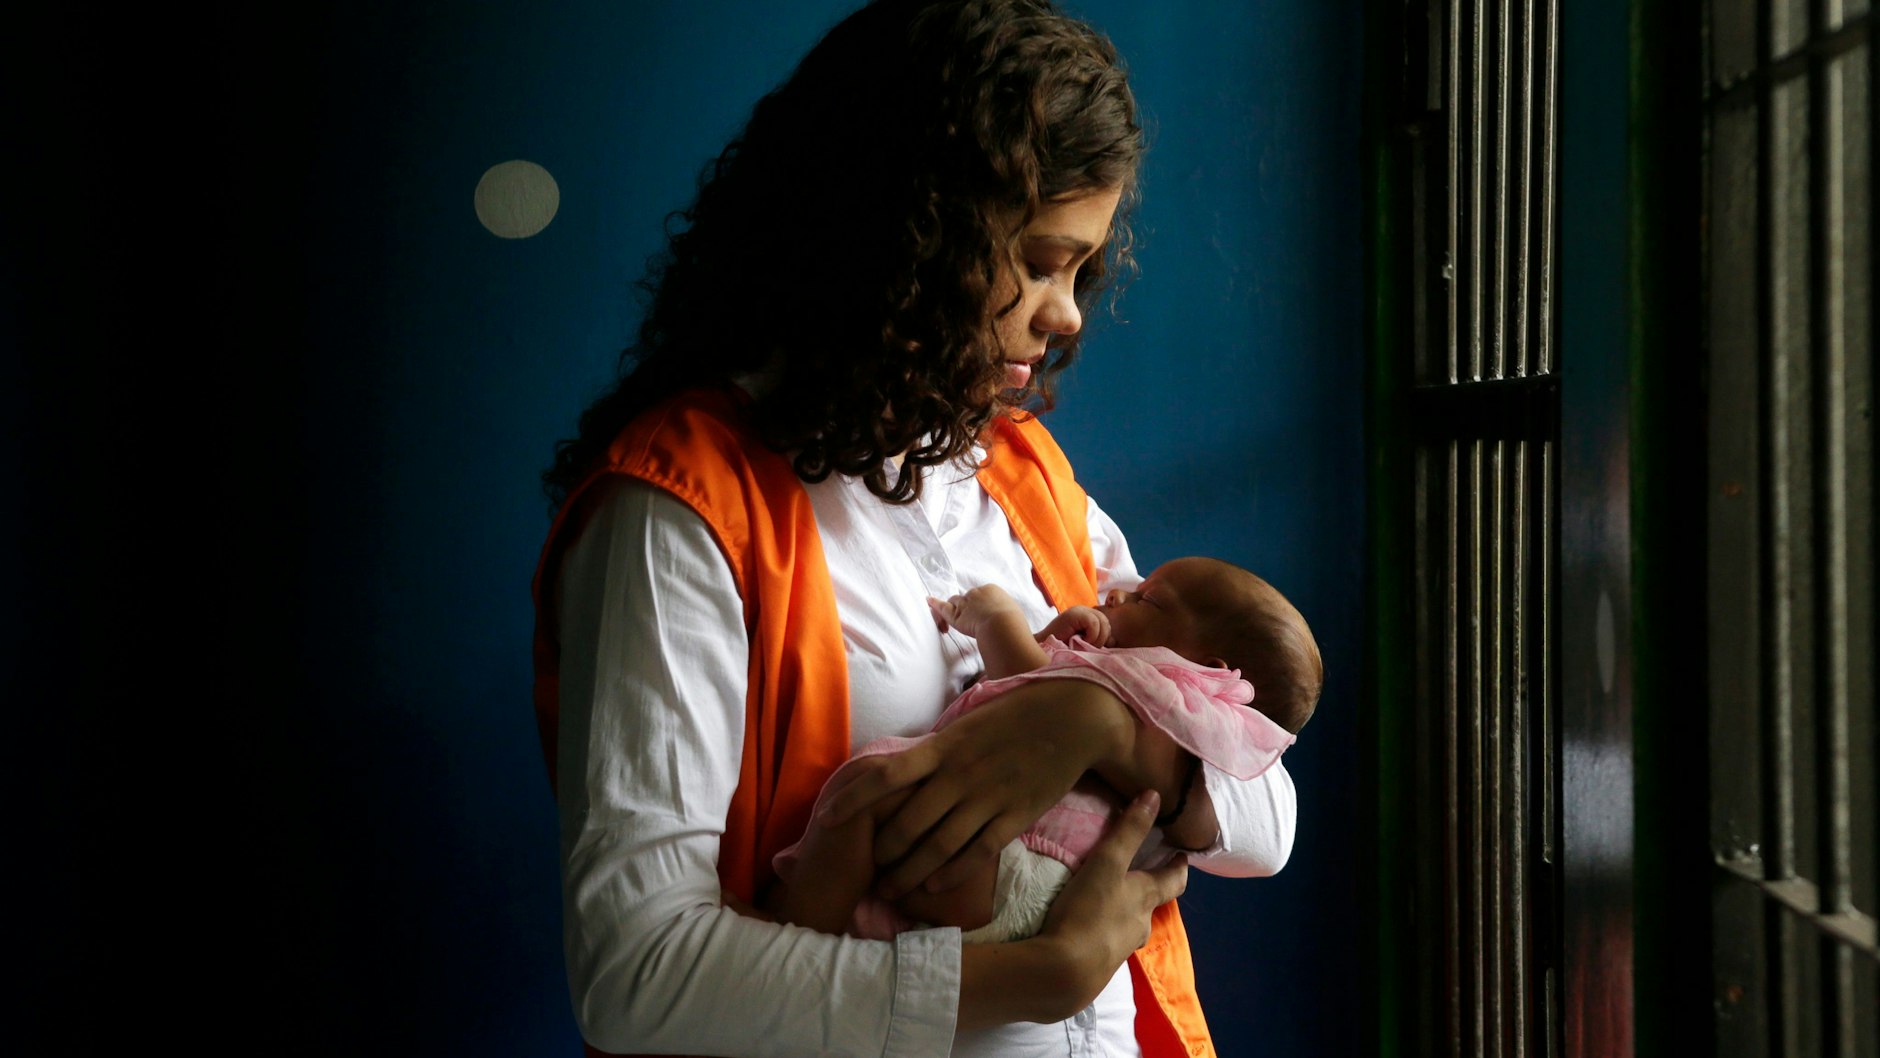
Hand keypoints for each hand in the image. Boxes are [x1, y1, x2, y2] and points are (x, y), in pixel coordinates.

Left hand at [816, 679, 1135, 898]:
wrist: (1071, 717)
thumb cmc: (1015, 716)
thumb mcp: (966, 723)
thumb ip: (935, 750)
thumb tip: (900, 767)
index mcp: (943, 747)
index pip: (886, 774)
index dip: (853, 797)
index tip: (827, 817)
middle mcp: (960, 775)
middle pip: (907, 821)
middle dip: (881, 851)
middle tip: (863, 871)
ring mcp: (988, 798)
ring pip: (938, 844)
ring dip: (910, 871)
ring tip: (889, 890)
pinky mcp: (1014, 816)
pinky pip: (977, 852)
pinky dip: (952, 873)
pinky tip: (933, 888)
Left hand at [928, 584, 1023, 638]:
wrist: (1002, 624)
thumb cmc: (1012, 621)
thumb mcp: (1014, 612)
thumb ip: (1008, 612)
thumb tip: (1012, 619)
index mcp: (991, 589)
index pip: (982, 594)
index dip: (981, 604)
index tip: (984, 613)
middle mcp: (976, 593)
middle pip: (968, 597)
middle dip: (969, 606)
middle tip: (973, 617)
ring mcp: (965, 603)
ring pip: (955, 601)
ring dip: (954, 606)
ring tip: (954, 613)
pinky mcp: (955, 615)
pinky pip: (942, 608)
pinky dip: (935, 604)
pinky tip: (928, 600)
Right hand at [1034, 790, 1188, 1017]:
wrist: (1065, 972)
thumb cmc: (1090, 910)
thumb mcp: (1108, 863)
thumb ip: (1130, 830)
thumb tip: (1155, 795)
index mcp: (1146, 899)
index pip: (1174, 881)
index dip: (1179, 867)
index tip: (1182, 855)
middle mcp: (1139, 926)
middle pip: (1151, 905)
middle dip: (1148, 890)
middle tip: (1139, 874)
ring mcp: (1119, 949)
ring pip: (1128, 925)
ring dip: (1123, 911)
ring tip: (1107, 898)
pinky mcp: (1097, 965)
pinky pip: (1104, 942)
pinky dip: (1101, 930)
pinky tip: (1085, 926)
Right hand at [1037, 605, 1109, 645]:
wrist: (1045, 650)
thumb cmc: (1064, 650)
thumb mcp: (1087, 645)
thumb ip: (1099, 641)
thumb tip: (1113, 640)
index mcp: (1087, 616)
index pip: (1106, 623)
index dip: (1105, 637)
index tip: (1095, 647)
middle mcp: (1084, 610)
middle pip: (1106, 622)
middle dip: (1102, 638)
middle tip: (1090, 647)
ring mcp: (1078, 610)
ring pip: (1102, 621)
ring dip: (1097, 638)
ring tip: (1085, 645)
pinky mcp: (1074, 613)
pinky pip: (1094, 622)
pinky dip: (1092, 635)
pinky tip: (1082, 641)